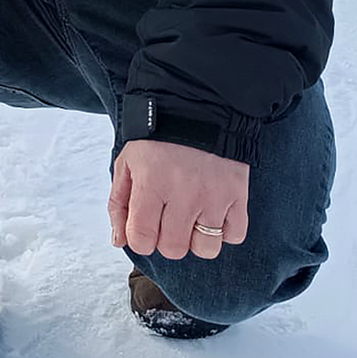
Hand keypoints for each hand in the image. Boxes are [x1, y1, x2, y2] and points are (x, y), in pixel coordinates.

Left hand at [108, 139, 248, 259]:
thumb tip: (120, 240)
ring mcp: (214, 196)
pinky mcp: (238, 195)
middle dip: (167, 239)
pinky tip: (213, 211)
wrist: (197, 108)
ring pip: (206, 249)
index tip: (145, 226)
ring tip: (192, 215)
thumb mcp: (127, 163)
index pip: (142, 240)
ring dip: (197, 239)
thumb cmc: (157, 139)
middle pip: (174, 249)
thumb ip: (119, 203)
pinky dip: (225, 231)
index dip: (141, 239)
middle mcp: (183, 194)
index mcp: (151, 183)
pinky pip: (234, 236)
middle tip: (168, 216)